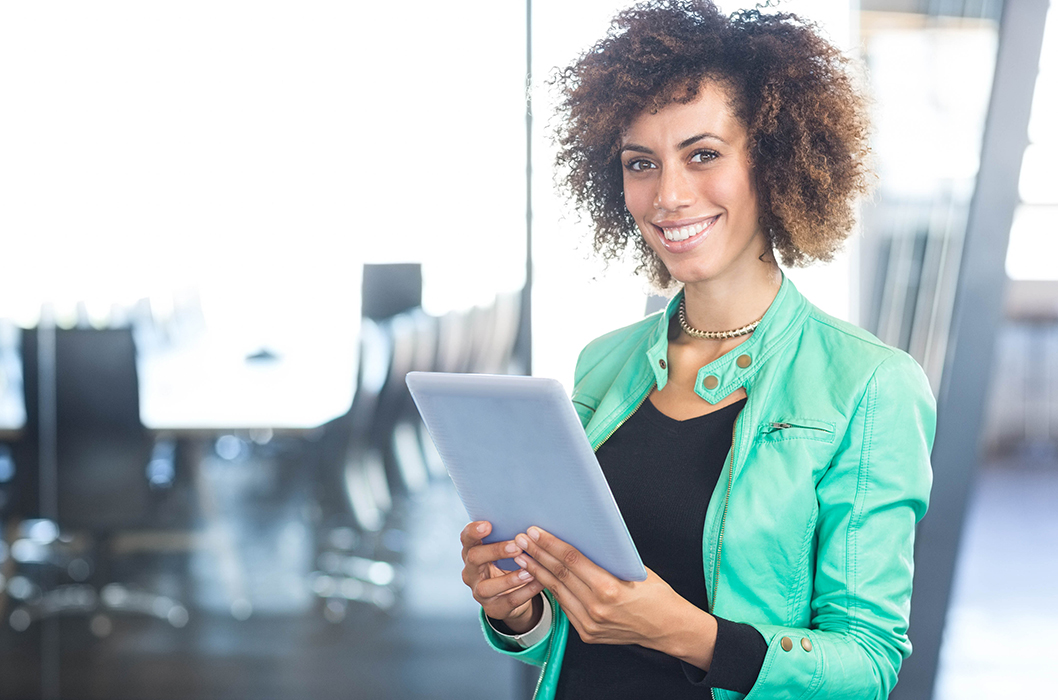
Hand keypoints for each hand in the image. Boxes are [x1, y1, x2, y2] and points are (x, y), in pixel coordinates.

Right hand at [460, 521, 545, 632]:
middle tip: (516, 546)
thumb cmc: (508, 564)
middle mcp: (471, 572)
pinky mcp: (493, 608)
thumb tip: (532, 522)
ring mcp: (479, 592)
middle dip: (495, 551)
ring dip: (509, 579)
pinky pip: (508, 601)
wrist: (511, 595)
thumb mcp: (505, 550)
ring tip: (528, 571)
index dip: (474, 531)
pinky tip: (539, 583)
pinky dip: (525, 592)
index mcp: (472, 552)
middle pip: (475, 558)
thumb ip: (510, 536)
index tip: (488, 525)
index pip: (466, 538)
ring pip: (487, 586)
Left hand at [512, 526, 717, 668]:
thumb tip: (581, 539)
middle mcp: (596, 608)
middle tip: (522, 539)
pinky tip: (539, 577)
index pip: (572, 561)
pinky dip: (551, 590)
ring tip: (521, 556)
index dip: (551, 544)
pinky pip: (565, 606)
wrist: (667, 628)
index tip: (535, 532)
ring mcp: (589, 624)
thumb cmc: (656, 594)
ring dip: (537, 572)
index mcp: (609, 588)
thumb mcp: (634, 569)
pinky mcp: (586, 634)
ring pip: (557, 592)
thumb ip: (606, 558)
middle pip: (559, 574)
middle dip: (538, 554)